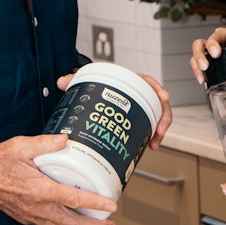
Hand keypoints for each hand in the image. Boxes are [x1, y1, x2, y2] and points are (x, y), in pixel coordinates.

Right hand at [0, 133, 118, 224]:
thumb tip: (66, 139)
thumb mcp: (22, 146)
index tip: (111, 206)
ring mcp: (31, 215)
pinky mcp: (27, 218)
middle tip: (110, 223)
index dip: (96, 204)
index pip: (74, 200)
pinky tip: (73, 220)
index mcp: (39, 190)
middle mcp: (37, 207)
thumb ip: (46, 143)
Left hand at [56, 71, 171, 150]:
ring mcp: (140, 109)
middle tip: (160, 130)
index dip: (158, 89)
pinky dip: (152, 137)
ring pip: (158, 117)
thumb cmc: (97, 84)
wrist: (98, 95)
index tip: (164, 97)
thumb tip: (61, 82)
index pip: (149, 82)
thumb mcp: (87, 80)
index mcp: (131, 81)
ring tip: (155, 143)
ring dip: (160, 130)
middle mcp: (139, 95)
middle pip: (159, 103)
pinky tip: (150, 146)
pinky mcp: (138, 121)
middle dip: (164, 117)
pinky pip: (150, 128)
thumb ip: (74, 78)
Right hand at [189, 16, 225, 84]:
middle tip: (216, 53)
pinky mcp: (204, 58)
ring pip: (199, 45)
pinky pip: (195, 61)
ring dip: (199, 55)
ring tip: (205, 66)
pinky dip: (196, 69)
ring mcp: (211, 47)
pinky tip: (202, 79)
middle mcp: (223, 37)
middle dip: (213, 43)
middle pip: (214, 34)